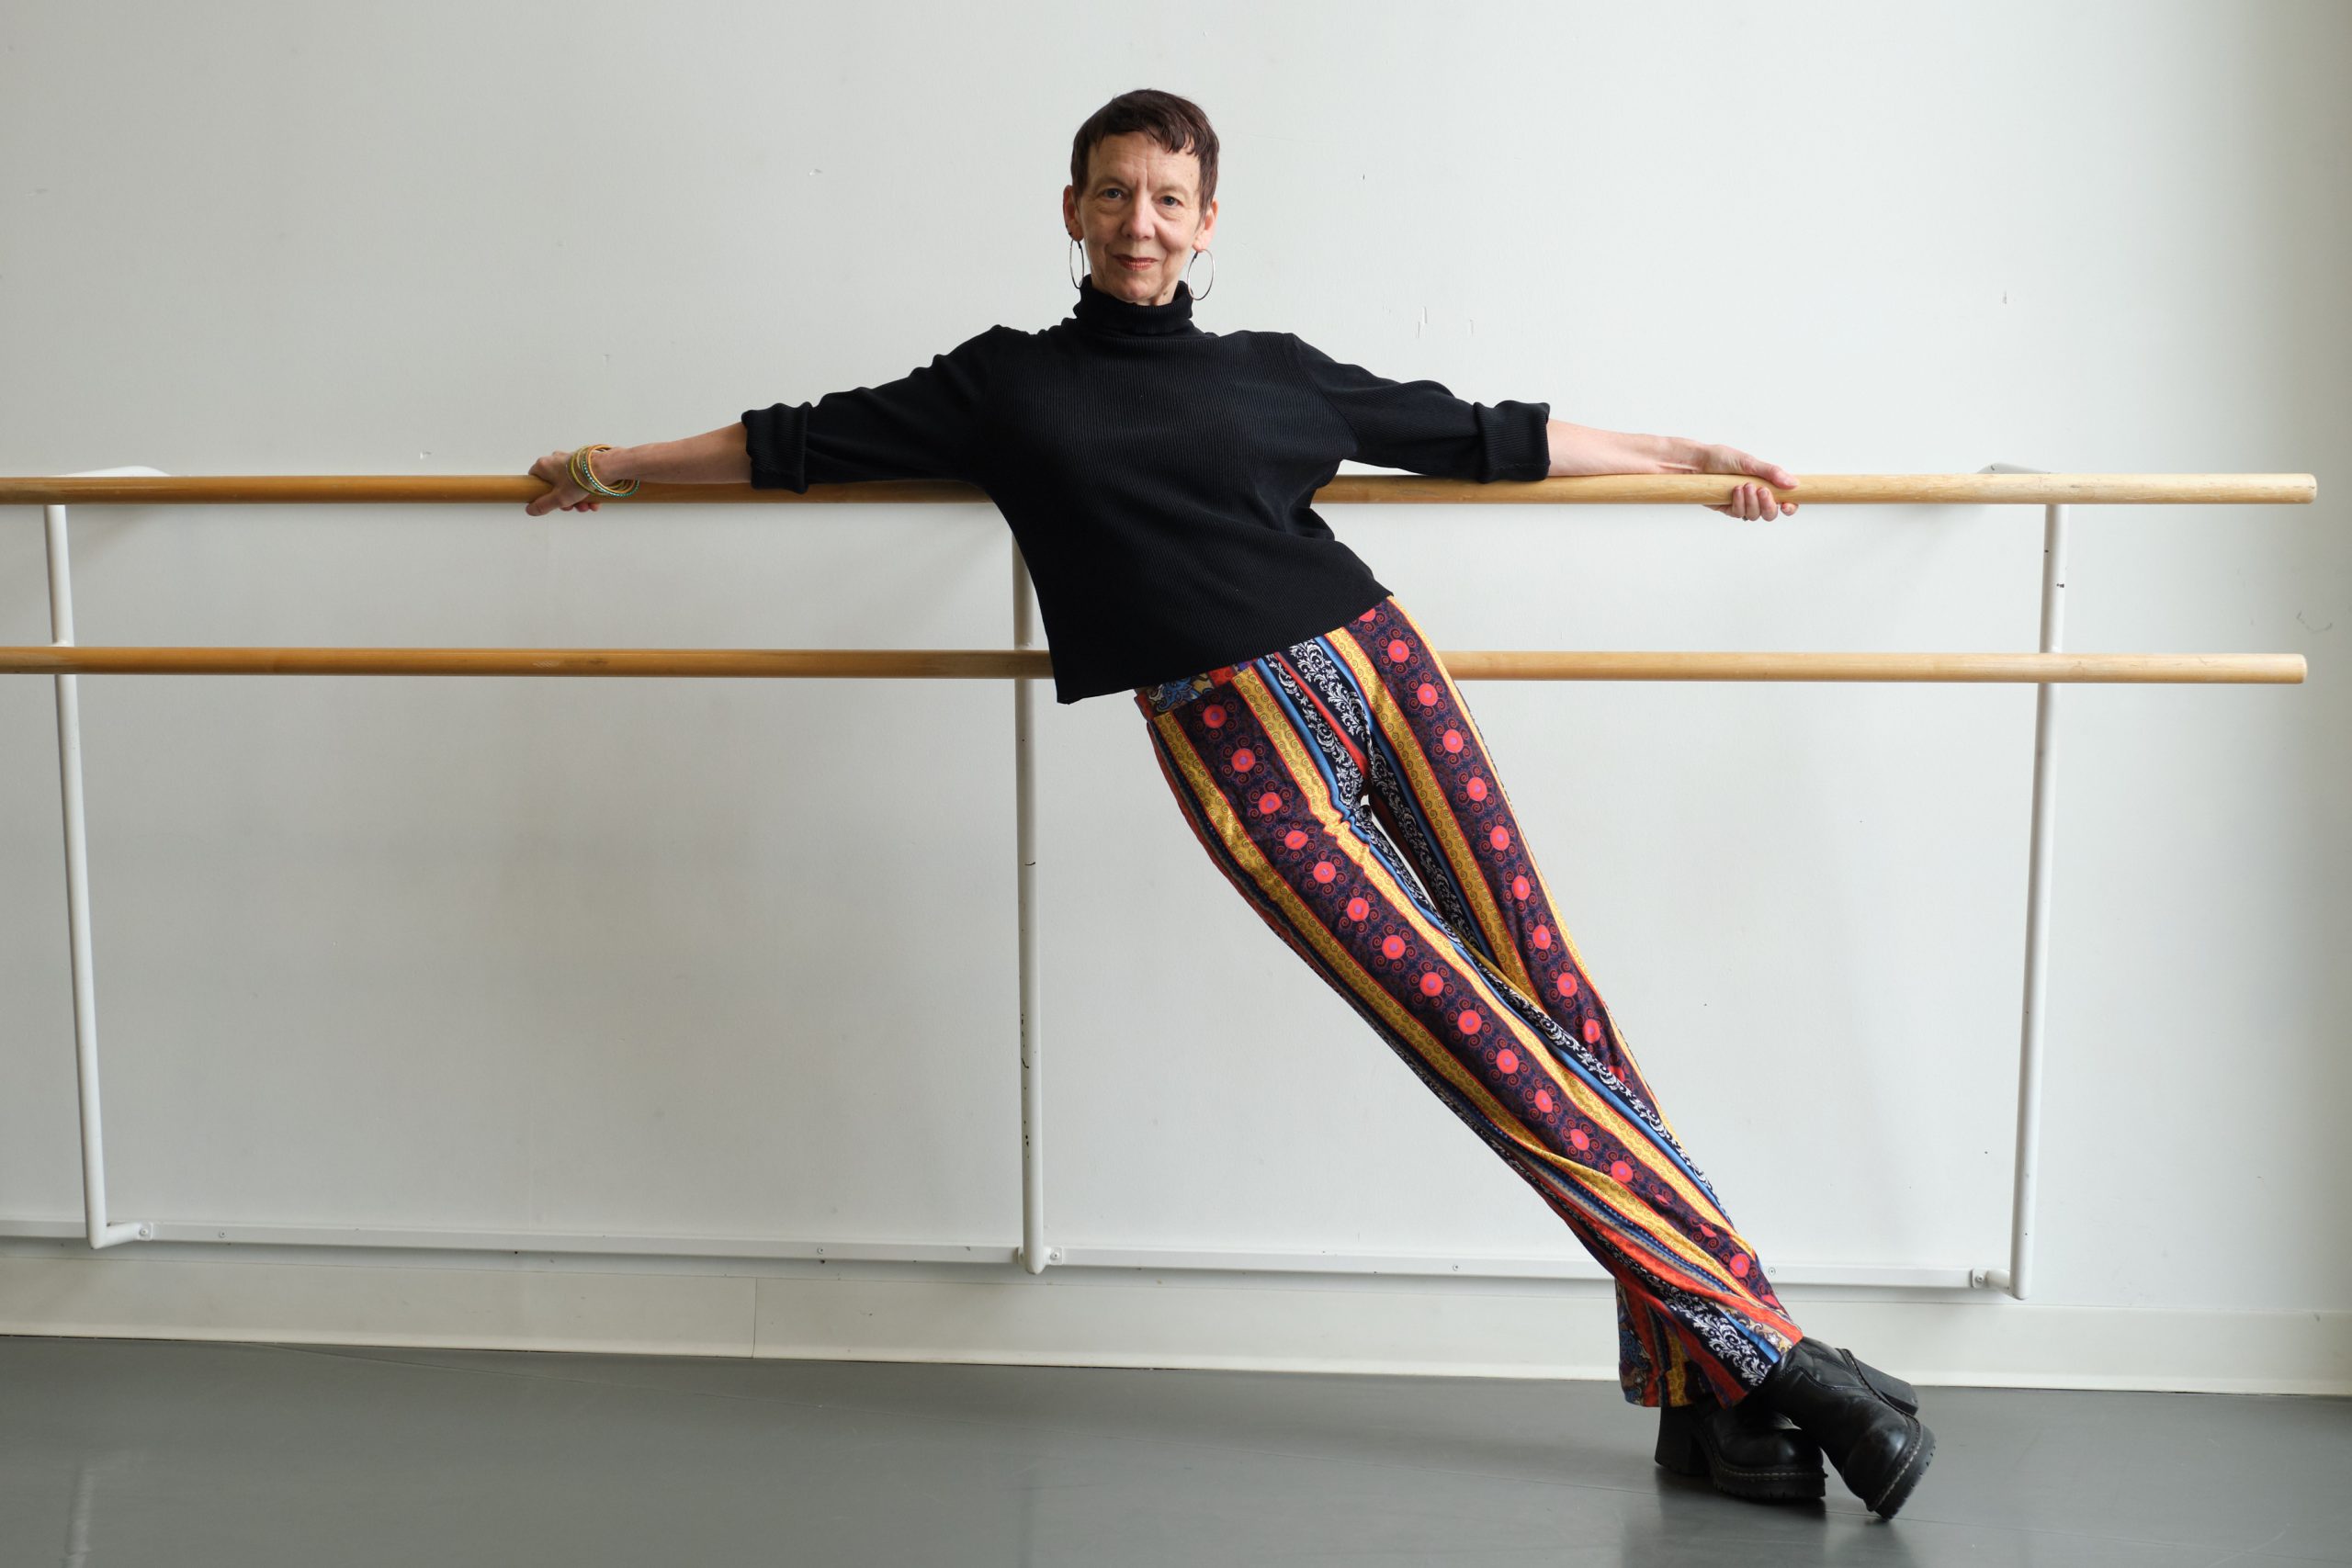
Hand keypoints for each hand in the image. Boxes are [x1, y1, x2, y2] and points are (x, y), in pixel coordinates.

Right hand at [525, 449, 601, 515]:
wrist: (605, 468)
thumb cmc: (579, 480)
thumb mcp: (558, 499)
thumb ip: (543, 505)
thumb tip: (530, 510)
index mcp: (544, 465)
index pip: (534, 479)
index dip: (541, 493)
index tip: (550, 502)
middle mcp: (555, 460)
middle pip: (554, 485)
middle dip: (565, 500)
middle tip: (572, 507)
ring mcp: (570, 461)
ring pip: (569, 484)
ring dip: (577, 499)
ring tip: (586, 507)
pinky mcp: (583, 464)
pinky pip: (581, 480)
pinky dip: (586, 492)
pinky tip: (594, 503)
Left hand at [1681, 442, 1798, 519]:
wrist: (1696, 462)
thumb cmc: (1722, 458)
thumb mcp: (1750, 462)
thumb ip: (1771, 473)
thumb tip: (1793, 483)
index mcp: (1766, 483)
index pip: (1785, 500)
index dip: (1790, 507)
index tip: (1787, 505)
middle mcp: (1755, 496)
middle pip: (1770, 514)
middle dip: (1768, 505)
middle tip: (1762, 491)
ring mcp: (1741, 503)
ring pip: (1754, 515)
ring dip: (1752, 502)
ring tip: (1744, 486)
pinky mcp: (1727, 508)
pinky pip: (1738, 514)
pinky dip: (1739, 503)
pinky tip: (1735, 490)